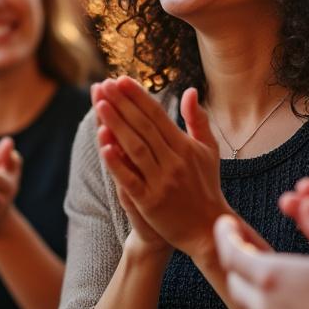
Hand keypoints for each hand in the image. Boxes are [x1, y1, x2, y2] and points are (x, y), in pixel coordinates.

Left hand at [93, 77, 229, 258]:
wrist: (207, 229)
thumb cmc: (205, 186)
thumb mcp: (208, 150)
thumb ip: (197, 120)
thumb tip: (189, 90)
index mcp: (185, 147)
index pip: (157, 115)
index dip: (138, 96)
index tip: (121, 79)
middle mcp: (174, 162)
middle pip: (143, 127)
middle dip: (123, 104)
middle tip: (104, 85)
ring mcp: (162, 182)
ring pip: (135, 148)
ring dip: (116, 125)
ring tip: (100, 105)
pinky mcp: (151, 202)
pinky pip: (131, 179)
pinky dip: (117, 163)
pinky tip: (104, 147)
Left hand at [216, 197, 308, 308]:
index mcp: (272, 276)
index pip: (231, 252)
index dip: (224, 235)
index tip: (224, 225)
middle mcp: (265, 307)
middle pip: (235, 281)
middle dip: (237, 262)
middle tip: (245, 249)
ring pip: (250, 307)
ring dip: (251, 289)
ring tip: (265, 278)